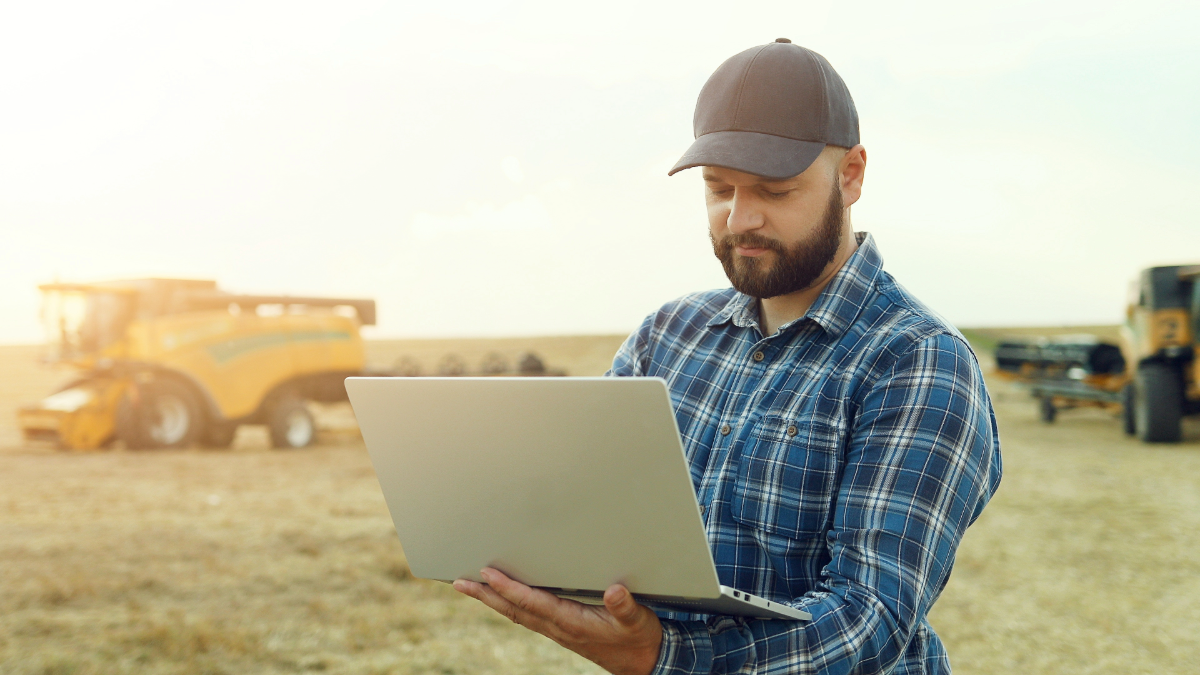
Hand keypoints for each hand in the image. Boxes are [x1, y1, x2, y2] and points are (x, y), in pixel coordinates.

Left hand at [453, 567, 662, 674]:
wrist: (644, 662)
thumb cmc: (639, 638)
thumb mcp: (637, 621)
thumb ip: (625, 607)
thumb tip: (614, 591)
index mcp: (572, 622)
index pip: (532, 602)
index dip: (508, 588)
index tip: (487, 574)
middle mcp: (559, 627)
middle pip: (514, 610)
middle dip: (486, 596)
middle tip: (459, 582)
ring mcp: (558, 630)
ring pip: (517, 614)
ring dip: (492, 600)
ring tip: (472, 586)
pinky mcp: (562, 630)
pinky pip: (528, 616)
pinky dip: (510, 605)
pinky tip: (503, 598)